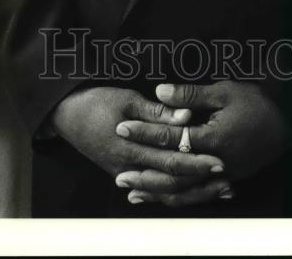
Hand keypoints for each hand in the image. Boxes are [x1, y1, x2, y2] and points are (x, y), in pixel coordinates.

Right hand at [50, 86, 224, 194]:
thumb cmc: (97, 101)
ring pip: (162, 190)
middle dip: (200, 181)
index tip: (220, 161)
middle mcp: (129, 167)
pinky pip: (150, 189)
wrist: (67, 115)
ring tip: (216, 189)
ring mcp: (125, 174)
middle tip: (225, 179)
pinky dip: (170, 192)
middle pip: (170, 181)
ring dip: (190, 191)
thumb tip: (187, 117)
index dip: (196, 162)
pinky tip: (188, 191)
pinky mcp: (122, 174)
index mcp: (131, 147)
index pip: (171, 160)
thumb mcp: (127, 99)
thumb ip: (157, 112)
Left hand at [112, 80, 291, 205]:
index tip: (122, 127)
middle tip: (118, 172)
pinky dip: (178, 198)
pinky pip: (198, 196)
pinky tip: (161, 198)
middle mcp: (215, 164)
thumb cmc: (257, 103)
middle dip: (144, 172)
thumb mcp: (224, 92)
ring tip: (131, 191)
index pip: (170, 138)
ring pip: (184, 191)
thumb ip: (190, 94)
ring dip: (157, 191)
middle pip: (173, 173)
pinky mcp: (227, 181)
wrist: (291, 123)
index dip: (145, 132)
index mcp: (213, 139)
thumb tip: (158, 91)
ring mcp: (222, 177)